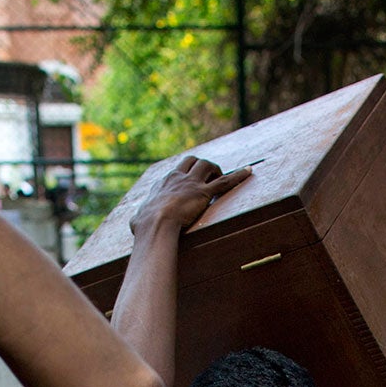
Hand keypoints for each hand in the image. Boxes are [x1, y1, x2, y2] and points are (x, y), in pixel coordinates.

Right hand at [132, 157, 252, 237]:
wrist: (156, 225)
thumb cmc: (145, 226)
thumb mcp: (138, 218)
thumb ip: (139, 217)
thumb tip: (136, 222)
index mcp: (163, 183)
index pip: (176, 171)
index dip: (185, 174)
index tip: (189, 181)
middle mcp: (177, 178)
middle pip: (191, 160)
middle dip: (201, 166)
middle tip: (208, 176)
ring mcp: (192, 183)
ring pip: (207, 165)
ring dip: (216, 170)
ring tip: (221, 178)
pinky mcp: (204, 193)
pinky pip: (225, 181)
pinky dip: (238, 176)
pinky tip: (249, 172)